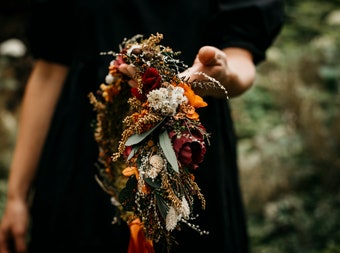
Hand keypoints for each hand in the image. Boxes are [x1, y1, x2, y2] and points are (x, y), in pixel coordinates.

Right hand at [0, 198, 32, 252]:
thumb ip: (21, 246)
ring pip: (15, 252)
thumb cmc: (17, 214)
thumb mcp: (20, 231)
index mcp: (1, 241)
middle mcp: (4, 240)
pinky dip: (23, 252)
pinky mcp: (15, 233)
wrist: (18, 199)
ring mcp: (9, 236)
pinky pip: (18, 246)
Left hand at [118, 46, 254, 97]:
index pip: (166, 82)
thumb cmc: (220, 68)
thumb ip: (212, 56)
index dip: (150, 75)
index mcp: (190, 86)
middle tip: (121, 68)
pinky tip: (129, 77)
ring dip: (136, 80)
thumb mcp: (220, 59)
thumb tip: (204, 54)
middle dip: (137, 77)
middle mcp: (179, 93)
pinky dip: (141, 81)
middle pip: (155, 87)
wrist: (222, 82)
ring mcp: (174, 93)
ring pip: (152, 88)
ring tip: (121, 71)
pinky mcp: (171, 91)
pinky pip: (154, 87)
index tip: (135, 68)